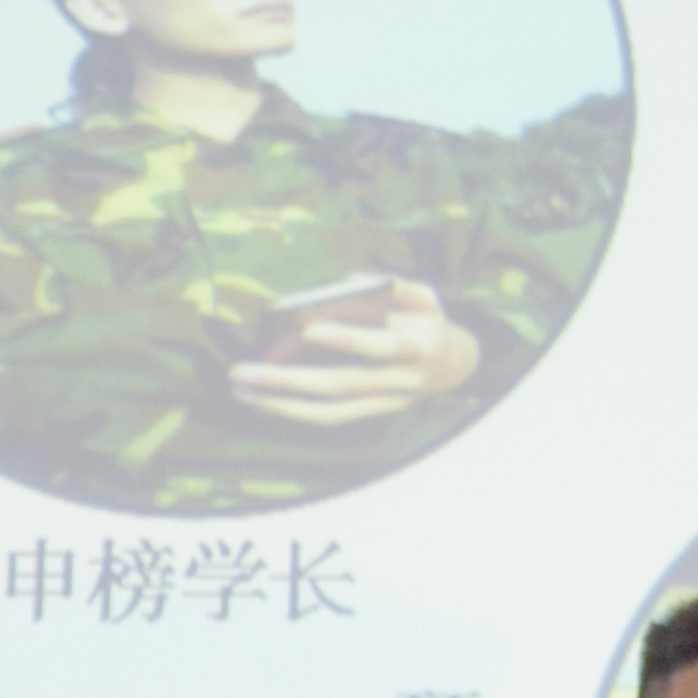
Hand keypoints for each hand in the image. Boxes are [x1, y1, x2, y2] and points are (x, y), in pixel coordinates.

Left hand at [228, 278, 483, 426]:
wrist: (454, 367)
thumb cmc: (428, 323)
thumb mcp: (425, 297)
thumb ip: (396, 286)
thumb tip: (349, 279)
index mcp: (418, 347)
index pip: (381, 346)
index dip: (348, 340)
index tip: (308, 330)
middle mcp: (401, 381)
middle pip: (341, 384)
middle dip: (288, 379)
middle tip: (243, 369)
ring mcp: (386, 402)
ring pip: (331, 410)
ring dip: (283, 404)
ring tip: (243, 391)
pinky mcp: (372, 413)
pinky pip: (332, 419)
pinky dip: (296, 413)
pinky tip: (264, 402)